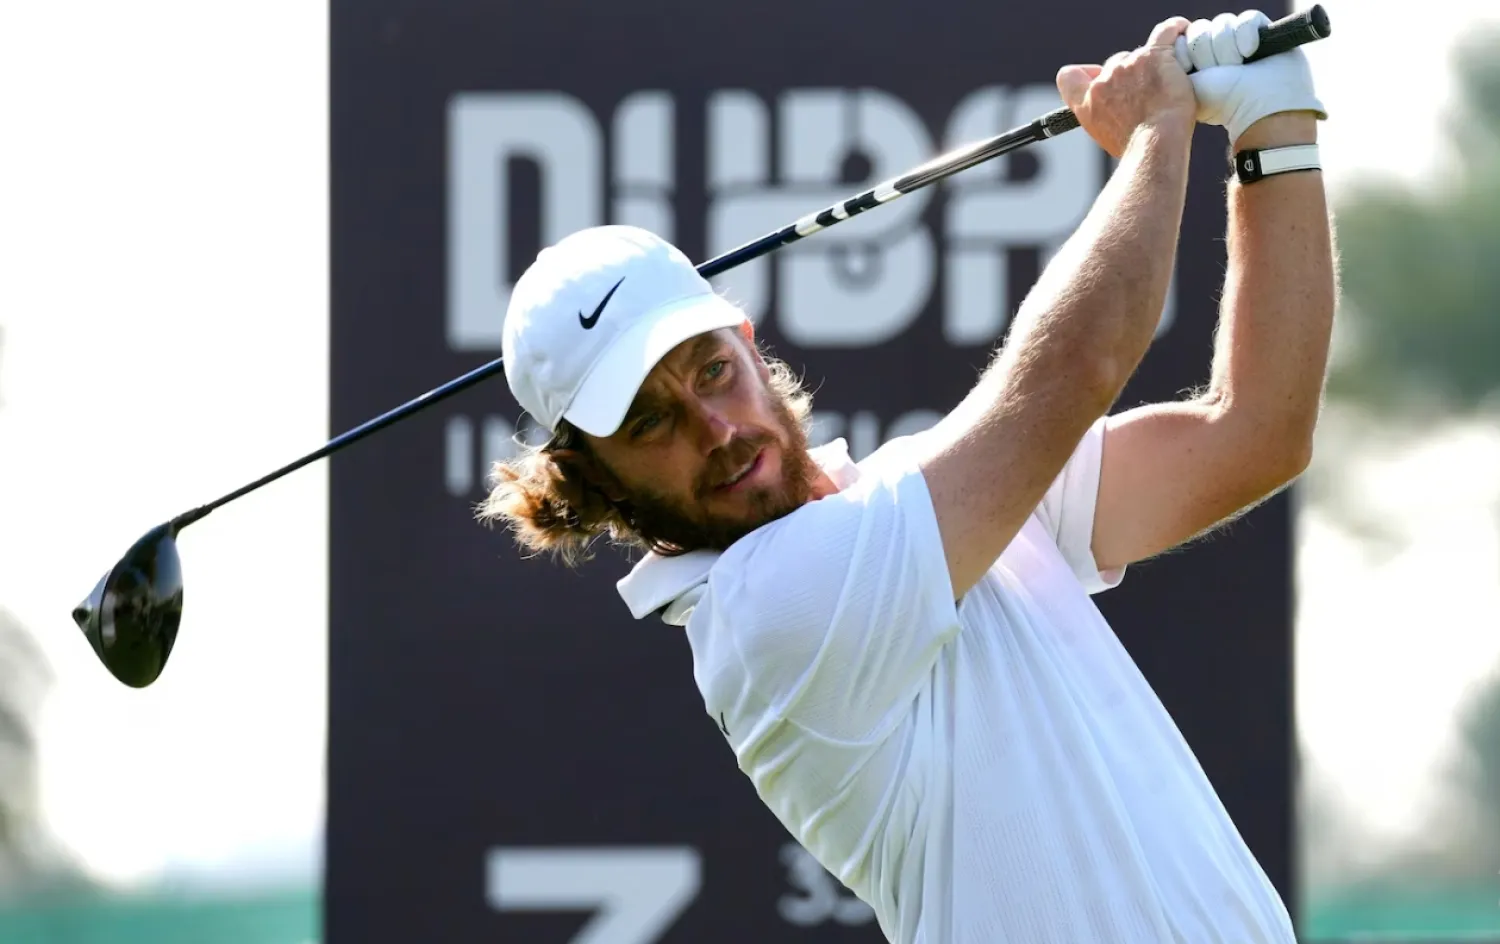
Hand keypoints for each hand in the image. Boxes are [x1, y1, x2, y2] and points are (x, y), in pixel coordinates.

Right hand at [1056, 16, 1198, 158]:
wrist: (1155, 145)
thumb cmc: (1137, 148)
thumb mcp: (1107, 137)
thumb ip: (1105, 114)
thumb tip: (1119, 108)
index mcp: (1086, 102)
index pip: (1069, 77)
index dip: (1085, 74)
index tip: (1098, 77)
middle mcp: (1103, 81)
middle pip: (1115, 64)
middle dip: (1132, 73)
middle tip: (1152, 92)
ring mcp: (1128, 65)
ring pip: (1142, 54)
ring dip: (1156, 63)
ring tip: (1173, 82)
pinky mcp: (1154, 56)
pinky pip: (1166, 33)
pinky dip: (1175, 30)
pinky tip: (1181, 33)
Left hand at [1177, 10, 1327, 146]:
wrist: (1256, 106)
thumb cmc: (1220, 101)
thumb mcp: (1185, 85)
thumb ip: (1171, 62)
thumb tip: (1172, 38)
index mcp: (1195, 61)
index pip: (1182, 37)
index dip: (1187, 53)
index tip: (1196, 72)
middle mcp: (1216, 48)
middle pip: (1200, 28)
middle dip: (1207, 54)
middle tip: (1220, 73)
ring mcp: (1238, 39)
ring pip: (1222, 23)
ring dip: (1228, 50)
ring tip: (1238, 67)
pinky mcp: (1262, 31)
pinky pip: (1247, 19)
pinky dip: (1246, 35)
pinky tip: (1250, 52)